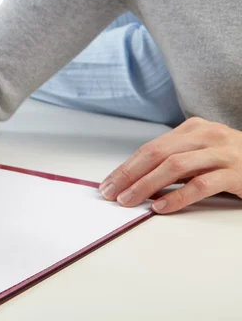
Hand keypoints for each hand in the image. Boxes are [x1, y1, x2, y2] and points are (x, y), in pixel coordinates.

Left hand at [100, 117, 241, 212]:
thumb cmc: (233, 161)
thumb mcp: (201, 154)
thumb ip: (174, 163)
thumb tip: (135, 182)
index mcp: (193, 129)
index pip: (150, 147)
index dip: (126, 167)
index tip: (108, 184)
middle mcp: (206, 135)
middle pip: (157, 153)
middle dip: (129, 175)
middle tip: (112, 193)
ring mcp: (223, 152)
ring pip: (175, 166)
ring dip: (146, 185)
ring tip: (130, 201)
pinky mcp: (238, 172)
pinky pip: (202, 184)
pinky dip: (178, 196)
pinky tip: (161, 207)